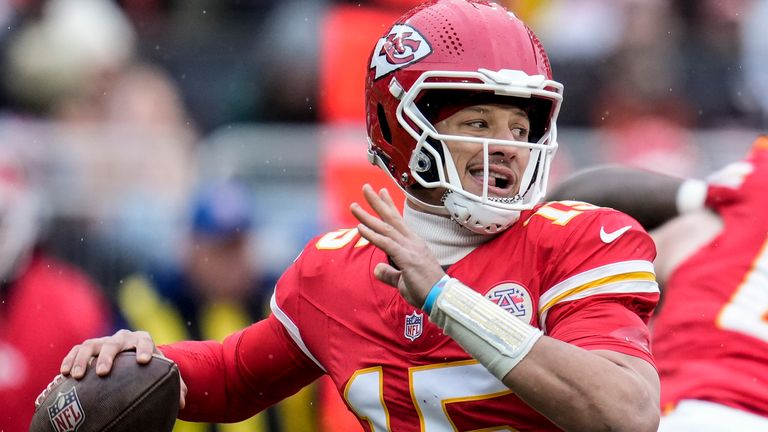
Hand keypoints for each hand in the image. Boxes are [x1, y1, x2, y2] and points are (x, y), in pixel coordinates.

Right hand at [60, 329, 186, 408]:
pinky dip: (70, 359)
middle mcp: (122, 339)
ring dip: (82, 359)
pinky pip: (76, 350)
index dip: (144, 349)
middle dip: (108, 356)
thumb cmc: (150, 367)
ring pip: (90, 345)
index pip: (144, 340)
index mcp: (142, 340)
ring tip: (76, 375)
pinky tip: (63, 375)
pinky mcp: (89, 347)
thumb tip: (182, 403)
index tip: (143, 361)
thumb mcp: (161, 372)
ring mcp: (104, 341)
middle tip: (103, 372)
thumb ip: (175, 385)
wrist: (134, 355)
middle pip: (114, 343)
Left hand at [350, 184, 445, 306]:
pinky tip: (360, 227)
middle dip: (377, 202)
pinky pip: (386, 243)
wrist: (441, 298)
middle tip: (365, 188)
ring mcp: (410, 248)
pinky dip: (372, 235)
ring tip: (354, 206)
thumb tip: (377, 269)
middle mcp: (412, 242)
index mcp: (414, 244)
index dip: (389, 206)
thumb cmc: (425, 290)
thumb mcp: (403, 280)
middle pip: (391, 218)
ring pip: (385, 228)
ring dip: (368, 216)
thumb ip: (390, 273)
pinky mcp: (407, 258)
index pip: (399, 221)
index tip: (381, 192)